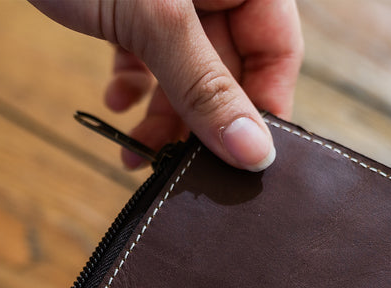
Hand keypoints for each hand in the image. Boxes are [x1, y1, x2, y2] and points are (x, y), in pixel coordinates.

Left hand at [28, 0, 302, 170]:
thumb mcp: (155, 19)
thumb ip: (204, 86)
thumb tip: (253, 153)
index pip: (277, 50)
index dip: (264, 108)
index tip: (243, 162)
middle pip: (228, 70)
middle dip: (199, 123)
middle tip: (178, 168)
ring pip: (185, 73)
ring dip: (162, 118)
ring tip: (135, 152)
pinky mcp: (133, 7)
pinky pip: (148, 58)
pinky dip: (133, 86)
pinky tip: (113, 103)